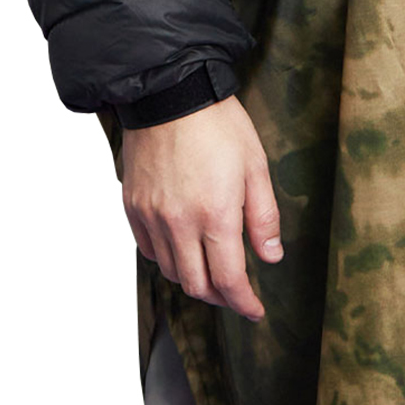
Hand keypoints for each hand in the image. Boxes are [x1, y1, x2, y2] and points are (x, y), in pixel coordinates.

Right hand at [121, 94, 283, 319]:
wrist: (170, 94)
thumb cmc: (218, 124)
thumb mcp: (256, 165)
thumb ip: (264, 217)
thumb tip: (271, 257)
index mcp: (214, 214)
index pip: (229, 279)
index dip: (244, 303)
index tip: (255, 311)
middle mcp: (178, 223)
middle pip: (196, 285)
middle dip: (220, 297)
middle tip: (237, 294)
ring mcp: (151, 217)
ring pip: (171, 271)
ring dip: (194, 279)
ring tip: (212, 270)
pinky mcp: (133, 208)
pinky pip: (149, 251)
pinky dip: (168, 259)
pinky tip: (184, 248)